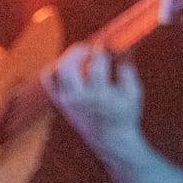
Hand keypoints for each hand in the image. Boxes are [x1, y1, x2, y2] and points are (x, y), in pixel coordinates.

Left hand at [45, 43, 144, 157]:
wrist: (111, 140)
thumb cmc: (125, 113)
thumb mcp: (133, 91)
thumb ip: (127, 67)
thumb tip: (122, 45)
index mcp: (100, 95)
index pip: (96, 63)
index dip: (101, 48)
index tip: (106, 42)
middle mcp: (80, 98)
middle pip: (69, 65)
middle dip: (79, 50)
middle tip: (89, 47)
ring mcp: (68, 102)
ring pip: (59, 70)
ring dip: (69, 57)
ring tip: (81, 54)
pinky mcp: (61, 104)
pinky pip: (49, 82)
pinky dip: (53, 69)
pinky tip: (66, 64)